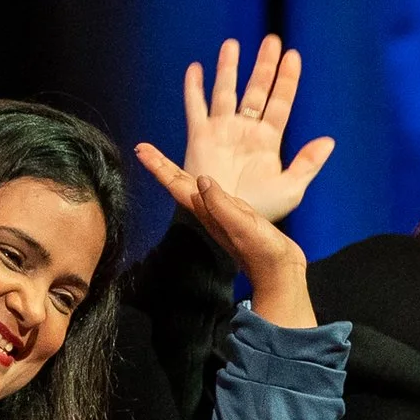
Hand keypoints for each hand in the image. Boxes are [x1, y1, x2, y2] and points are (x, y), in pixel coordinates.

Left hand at [135, 143, 317, 327]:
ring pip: (192, 187)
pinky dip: (202, 179)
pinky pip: (211, 191)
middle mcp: (209, 211)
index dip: (159, 167)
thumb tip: (201, 180)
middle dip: (161, 165)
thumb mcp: (241, 224)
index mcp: (208, 211)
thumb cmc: (262, 250)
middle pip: (179, 184)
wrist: (278, 270)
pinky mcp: (234, 213)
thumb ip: (220, 204)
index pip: (177, 185)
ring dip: (176, 171)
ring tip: (163, 158)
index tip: (141, 151)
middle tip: (143, 149)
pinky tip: (203, 178)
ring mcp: (220, 213)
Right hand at [176, 35, 332, 222]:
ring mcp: (222, 131)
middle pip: (256, 89)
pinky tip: (196, 69)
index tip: (293, 55)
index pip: (280, 101)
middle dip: (263, 65)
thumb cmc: (259, 210)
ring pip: (225, 92)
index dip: (287, 79)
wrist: (227, 223)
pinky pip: (195, 108)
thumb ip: (307, 164)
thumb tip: (329, 141)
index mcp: (268, 139)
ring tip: (232, 44)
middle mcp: (245, 130)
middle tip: (271, 41)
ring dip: (228, 68)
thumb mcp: (290, 189)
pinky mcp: (199, 138)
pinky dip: (194, 88)